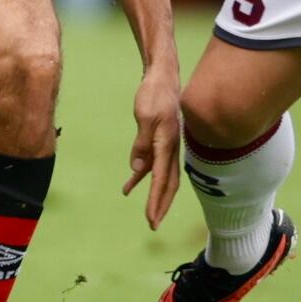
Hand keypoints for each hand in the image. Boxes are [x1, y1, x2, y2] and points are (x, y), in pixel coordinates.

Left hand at [123, 67, 181, 228]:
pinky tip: (130, 183)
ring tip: (144, 212)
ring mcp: (167, 145)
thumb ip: (141, 144)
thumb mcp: (144, 117)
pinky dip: (143, 176)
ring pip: (162, 177)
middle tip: (153, 224)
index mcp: (167, 145)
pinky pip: (153, 164)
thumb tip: (137, 169)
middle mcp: (171, 149)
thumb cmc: (154, 94)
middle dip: (161, 205)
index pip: (161, 180)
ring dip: (153, 194)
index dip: (156, 201)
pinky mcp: (160, 141)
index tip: (151, 219)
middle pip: (168, 184)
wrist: (163, 77)